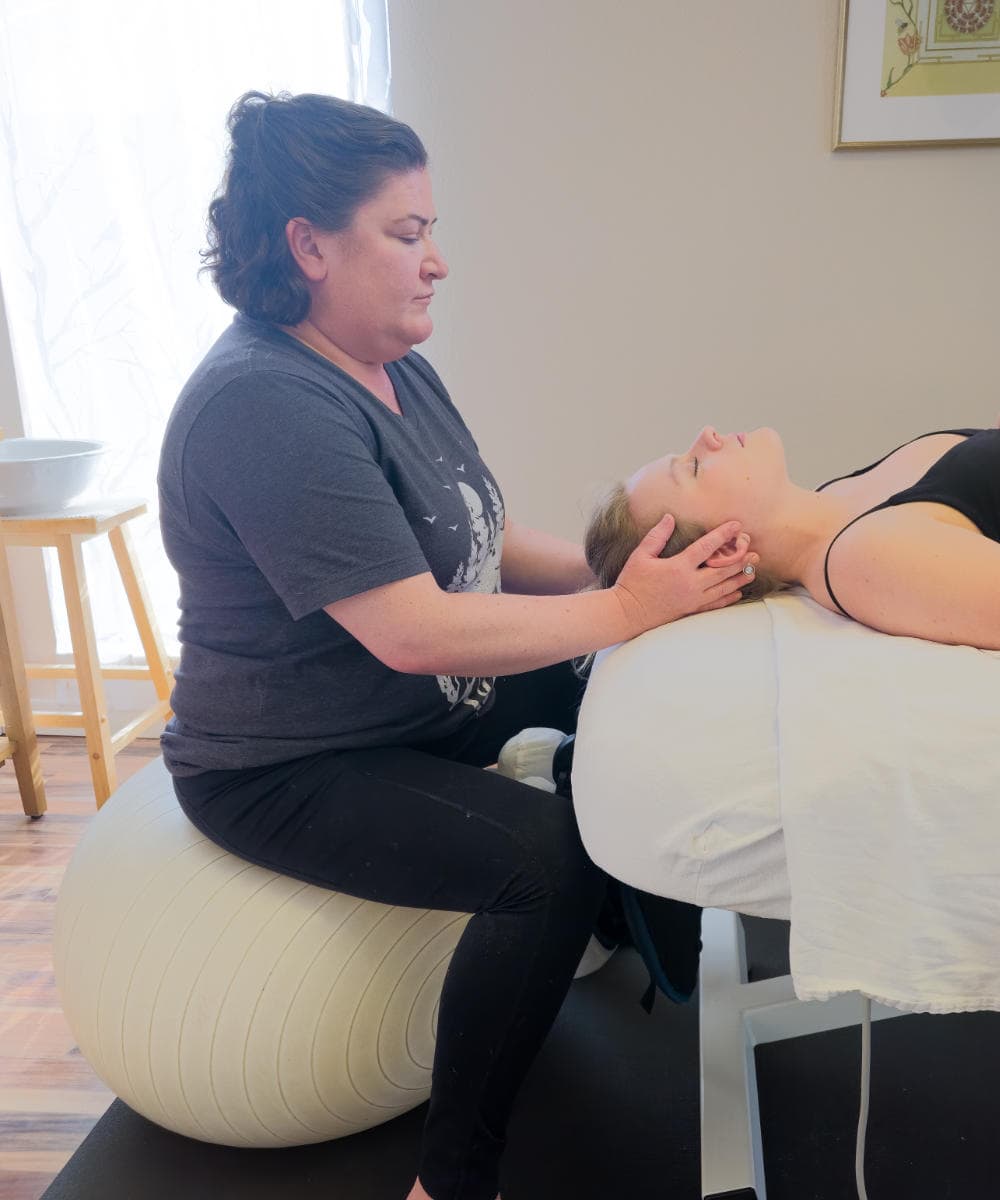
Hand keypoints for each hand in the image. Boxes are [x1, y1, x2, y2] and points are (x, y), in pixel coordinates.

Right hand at [612, 514, 758, 636]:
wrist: (627, 613)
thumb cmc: (632, 583)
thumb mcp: (641, 555)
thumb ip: (657, 536)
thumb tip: (669, 517)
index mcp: (678, 567)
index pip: (706, 547)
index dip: (723, 535)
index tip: (736, 525)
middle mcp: (690, 584)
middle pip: (722, 569)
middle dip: (740, 559)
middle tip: (754, 550)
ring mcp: (693, 599)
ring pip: (723, 587)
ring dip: (740, 577)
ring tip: (753, 569)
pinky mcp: (691, 610)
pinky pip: (716, 604)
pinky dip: (729, 597)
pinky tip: (738, 591)